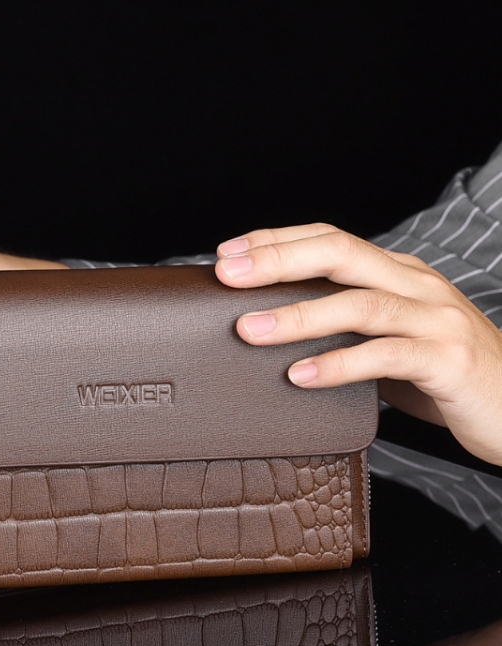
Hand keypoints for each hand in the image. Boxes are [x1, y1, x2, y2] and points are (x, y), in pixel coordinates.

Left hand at [215, 223, 501, 465]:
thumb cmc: (442, 373)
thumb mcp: (389, 337)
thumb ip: (347, 327)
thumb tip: (274, 330)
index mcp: (399, 273)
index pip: (332, 239)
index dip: (278, 240)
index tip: (228, 251)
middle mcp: (417, 284)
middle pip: (341, 255)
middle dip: (278, 260)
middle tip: (227, 274)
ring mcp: (436, 319)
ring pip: (360, 303)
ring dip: (298, 315)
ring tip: (248, 329)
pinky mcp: (448, 359)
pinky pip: (386, 356)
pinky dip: (338, 364)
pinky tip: (299, 376)